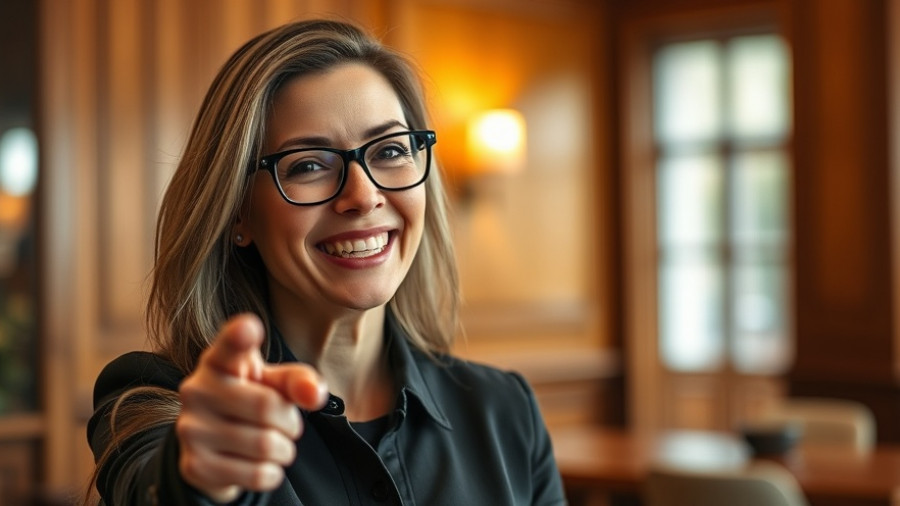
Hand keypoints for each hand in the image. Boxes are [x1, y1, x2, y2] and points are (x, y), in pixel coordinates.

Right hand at [175, 313, 327, 502]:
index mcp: (219, 361)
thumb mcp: (276, 385)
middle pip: (267, 407)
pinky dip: (272, 473)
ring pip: (265, 445)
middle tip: (284, 424)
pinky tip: (261, 464)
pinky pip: (257, 474)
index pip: (229, 345)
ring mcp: (191, 429)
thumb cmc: (251, 401)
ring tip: (274, 444)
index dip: (240, 335)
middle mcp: (196, 390)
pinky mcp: (195, 465)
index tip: (249, 328)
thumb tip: (314, 395)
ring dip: (284, 450)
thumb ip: (300, 382)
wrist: (215, 447)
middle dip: (290, 422)